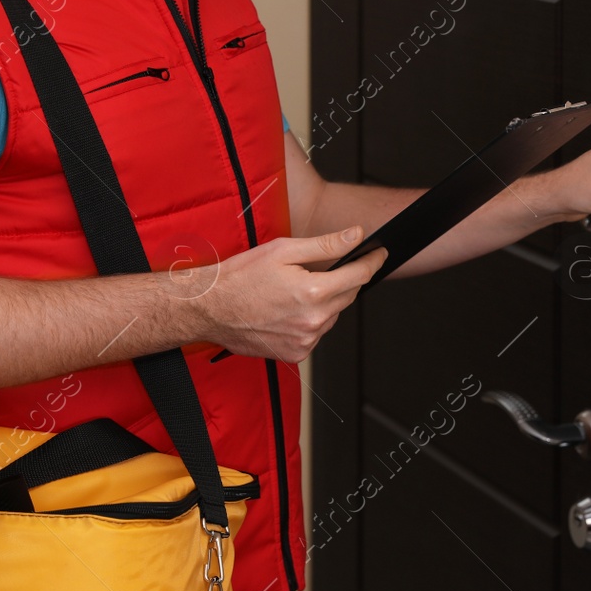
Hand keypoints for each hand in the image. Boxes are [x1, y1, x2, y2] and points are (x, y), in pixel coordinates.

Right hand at [191, 226, 386, 362]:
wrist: (210, 309)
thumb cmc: (240, 277)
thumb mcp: (283, 250)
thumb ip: (325, 245)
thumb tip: (356, 236)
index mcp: (313, 292)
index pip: (359, 275)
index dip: (373, 261)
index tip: (380, 253)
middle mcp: (313, 321)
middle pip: (347, 296)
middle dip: (344, 280)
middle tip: (323, 269)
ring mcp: (305, 341)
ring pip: (331, 316)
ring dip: (324, 302)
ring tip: (295, 292)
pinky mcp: (296, 354)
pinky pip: (315, 333)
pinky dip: (309, 321)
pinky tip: (288, 311)